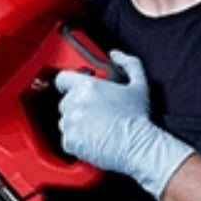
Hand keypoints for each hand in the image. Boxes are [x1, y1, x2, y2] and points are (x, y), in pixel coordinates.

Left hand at [53, 50, 193, 199]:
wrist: (138, 146)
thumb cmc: (138, 118)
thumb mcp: (138, 84)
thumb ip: (128, 63)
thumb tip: (116, 55)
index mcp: (87, 87)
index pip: (62, 79)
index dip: (68, 83)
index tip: (72, 88)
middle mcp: (75, 103)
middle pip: (65, 101)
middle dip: (77, 105)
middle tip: (94, 112)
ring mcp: (71, 122)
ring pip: (65, 120)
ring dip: (76, 122)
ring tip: (95, 126)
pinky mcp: (70, 140)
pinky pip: (67, 138)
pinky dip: (77, 139)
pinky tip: (92, 138)